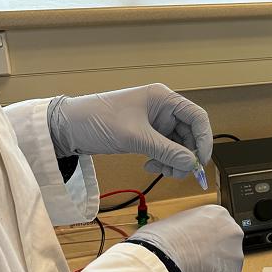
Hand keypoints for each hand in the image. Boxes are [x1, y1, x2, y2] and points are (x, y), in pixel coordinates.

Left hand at [48, 84, 213, 177]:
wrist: (68, 127)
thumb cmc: (99, 121)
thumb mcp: (135, 137)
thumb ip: (166, 151)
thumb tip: (192, 164)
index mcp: (163, 98)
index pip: (196, 117)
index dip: (204, 139)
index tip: (200, 162)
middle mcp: (163, 109)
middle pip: (189, 134)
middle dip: (186, 155)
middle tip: (177, 173)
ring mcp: (156, 122)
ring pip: (178, 145)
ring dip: (174, 161)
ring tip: (159, 170)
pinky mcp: (147, 134)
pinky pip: (165, 150)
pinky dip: (163, 160)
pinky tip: (150, 166)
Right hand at [128, 205, 242, 271]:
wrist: (161, 266)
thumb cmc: (159, 243)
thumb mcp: (170, 224)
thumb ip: (185, 231)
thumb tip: (180, 241)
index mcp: (217, 214)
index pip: (215, 227)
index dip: (202, 239)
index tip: (193, 247)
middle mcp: (232, 232)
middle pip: (224, 246)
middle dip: (210, 256)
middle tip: (192, 263)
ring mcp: (234, 257)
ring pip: (224, 268)